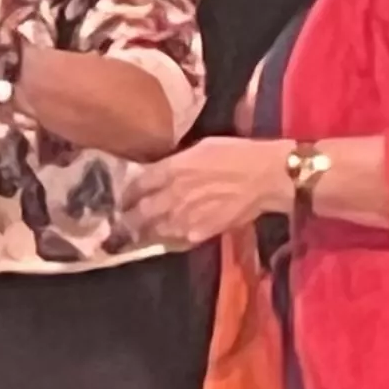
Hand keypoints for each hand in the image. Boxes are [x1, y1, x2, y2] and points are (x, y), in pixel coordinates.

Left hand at [122, 135, 292, 248]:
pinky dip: (168, 241)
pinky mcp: (199, 233)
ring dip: (144, 233)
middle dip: (127, 219)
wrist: (266, 177)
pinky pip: (176, 240)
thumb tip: (163, 171)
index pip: (137, 185)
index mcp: (171, 169)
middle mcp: (171, 194)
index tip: (124, 198)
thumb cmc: (237, 154)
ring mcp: (184, 217)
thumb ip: (177, 163)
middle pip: (139, 213)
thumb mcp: (201, 148)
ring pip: (154, 230)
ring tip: (137, 235)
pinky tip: (166, 239)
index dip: (128, 194)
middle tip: (121, 222)